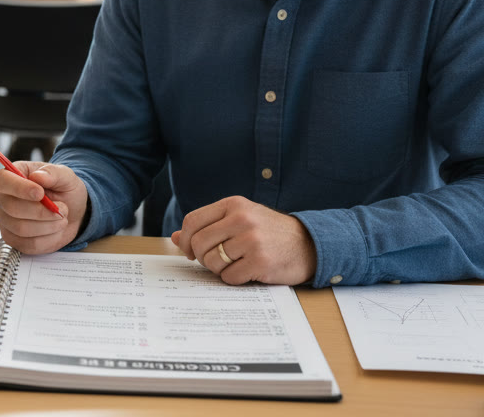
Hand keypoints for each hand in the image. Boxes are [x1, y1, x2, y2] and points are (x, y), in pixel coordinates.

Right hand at [0, 161, 86, 253]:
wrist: (73, 212)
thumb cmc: (64, 190)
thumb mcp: (66, 176)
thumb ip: (53, 173)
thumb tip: (37, 176)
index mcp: (13, 176)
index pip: (2, 181)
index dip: (18, 188)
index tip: (40, 193)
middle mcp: (4, 198)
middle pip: (11, 208)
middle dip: (41, 211)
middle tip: (62, 209)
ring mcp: (6, 221)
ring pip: (21, 228)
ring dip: (48, 225)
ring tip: (62, 218)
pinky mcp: (14, 240)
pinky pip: (29, 244)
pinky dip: (49, 239)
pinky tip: (56, 230)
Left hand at [170, 196, 316, 285]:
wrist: (309, 244)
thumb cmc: (269, 232)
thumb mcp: (239, 219)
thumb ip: (208, 225)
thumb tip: (174, 237)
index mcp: (233, 204)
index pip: (192, 221)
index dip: (185, 240)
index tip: (188, 251)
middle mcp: (241, 219)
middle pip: (198, 243)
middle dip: (201, 257)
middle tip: (215, 261)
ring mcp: (251, 240)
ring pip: (212, 262)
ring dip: (219, 269)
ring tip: (236, 263)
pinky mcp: (260, 261)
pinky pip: (229, 277)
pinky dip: (234, 278)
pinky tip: (247, 271)